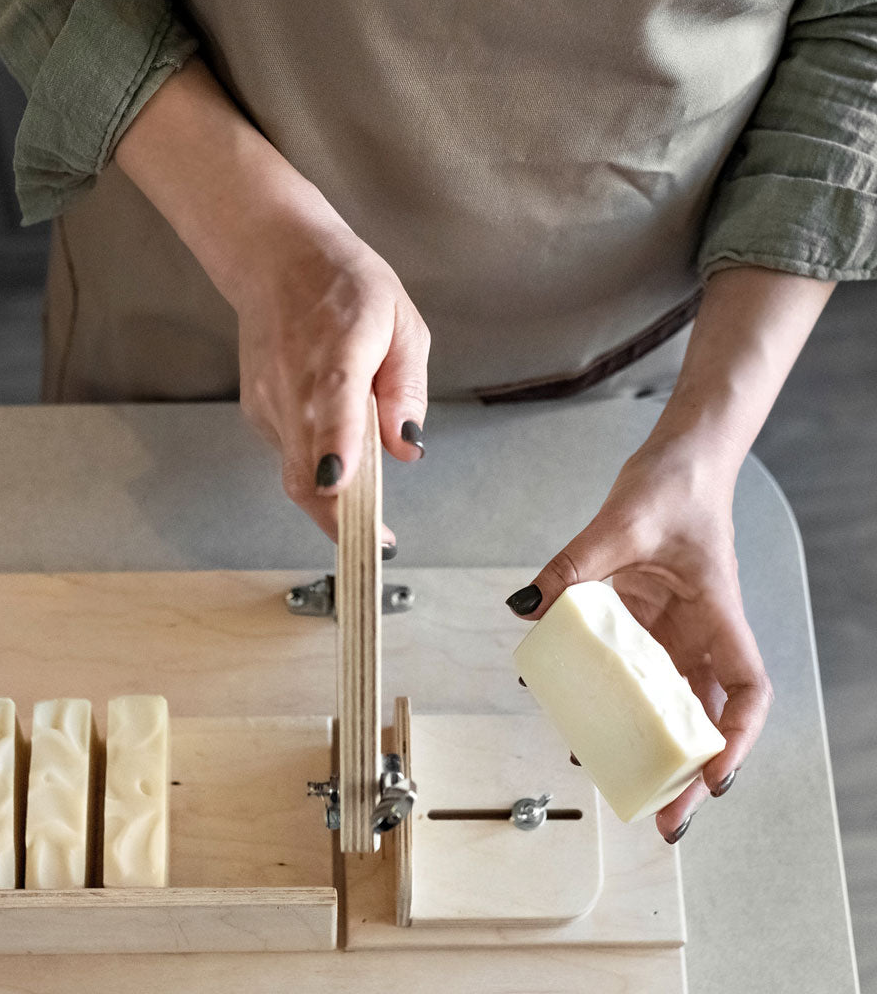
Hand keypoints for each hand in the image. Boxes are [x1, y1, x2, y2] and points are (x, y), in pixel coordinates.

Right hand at [233, 220, 428, 541]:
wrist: (277, 260)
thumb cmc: (346, 286)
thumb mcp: (402, 322)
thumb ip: (406, 388)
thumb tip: (407, 447)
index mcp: (337, 352)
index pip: (331, 406)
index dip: (336, 450)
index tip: (342, 486)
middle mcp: (293, 383)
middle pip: (306, 468)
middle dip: (341, 515)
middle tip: (377, 539)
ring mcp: (268, 402)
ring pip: (298, 474)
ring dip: (334, 496)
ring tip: (366, 494)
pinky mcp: (257, 414)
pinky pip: (293, 458)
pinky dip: (319, 466)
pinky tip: (337, 443)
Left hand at [506, 436, 772, 842]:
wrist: (677, 459)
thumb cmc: (673, 486)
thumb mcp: (622, 522)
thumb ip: (574, 565)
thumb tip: (527, 606)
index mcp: (716, 612)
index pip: (747, 687)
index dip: (736, 737)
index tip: (712, 774)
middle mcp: (700, 629)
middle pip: (705, 712)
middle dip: (687, 767)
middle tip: (661, 814)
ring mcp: (674, 627)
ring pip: (667, 698)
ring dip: (645, 739)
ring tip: (611, 773)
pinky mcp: (646, 617)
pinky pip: (632, 664)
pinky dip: (611, 692)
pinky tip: (580, 709)